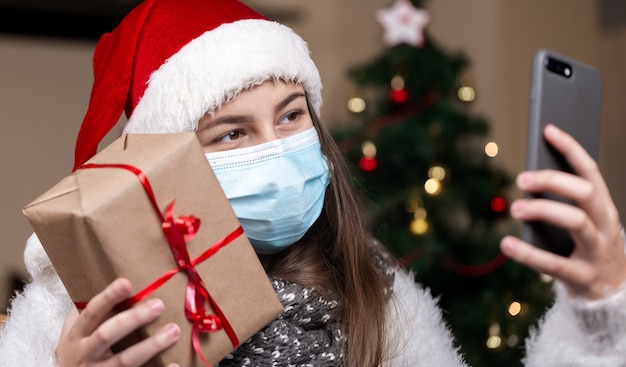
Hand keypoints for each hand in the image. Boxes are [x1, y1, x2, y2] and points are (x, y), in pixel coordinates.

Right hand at [56, 278, 180, 366]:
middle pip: (107, 335)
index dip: (107, 298)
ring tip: (173, 330)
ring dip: (151, 346)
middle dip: (133, 319)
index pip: (91, 313)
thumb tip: (107, 275)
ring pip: (125, 360)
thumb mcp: (75, 332)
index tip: (126, 282)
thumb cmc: (77, 353)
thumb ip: (88, 310)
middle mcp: (85, 354)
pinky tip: (176, 364)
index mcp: (76, 336)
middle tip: (159, 304)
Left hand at [500, 124, 625, 299]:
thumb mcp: (583, 222)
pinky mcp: (584, 277)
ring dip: (543, 211)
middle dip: (553, 181)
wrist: (614, 295)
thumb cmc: (589, 249)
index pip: (590, 171)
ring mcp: (597, 251)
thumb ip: (561, 202)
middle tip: (521, 179)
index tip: (548, 130)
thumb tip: (528, 179)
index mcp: (603, 208)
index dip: (570, 149)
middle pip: (584, 193)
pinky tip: (506, 244)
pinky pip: (555, 264)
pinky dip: (528, 254)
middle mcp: (605, 225)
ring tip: (515, 209)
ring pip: (576, 222)